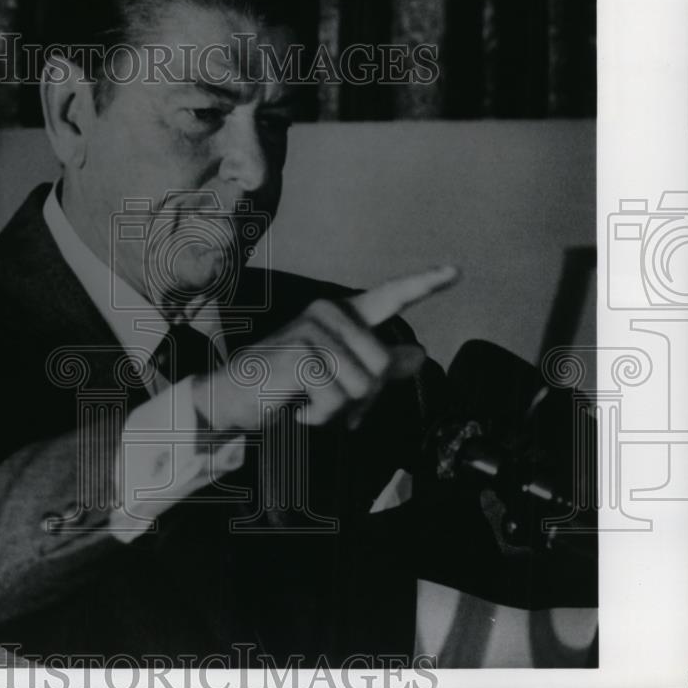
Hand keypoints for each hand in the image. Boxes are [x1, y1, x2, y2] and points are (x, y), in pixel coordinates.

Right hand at [192, 265, 458, 430]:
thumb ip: (377, 368)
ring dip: (336, 410)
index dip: (424, 284)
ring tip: (307, 401)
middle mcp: (328, 314)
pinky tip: (296, 406)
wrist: (233, 397)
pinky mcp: (300, 355)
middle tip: (326, 400)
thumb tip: (418, 355)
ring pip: (361, 386)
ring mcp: (312, 331)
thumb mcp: (337, 378)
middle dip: (360, 398)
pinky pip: (337, 399)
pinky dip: (320, 416)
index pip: (390, 296)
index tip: (454, 271)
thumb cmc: (286, 386)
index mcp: (341, 316)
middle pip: (381, 367)